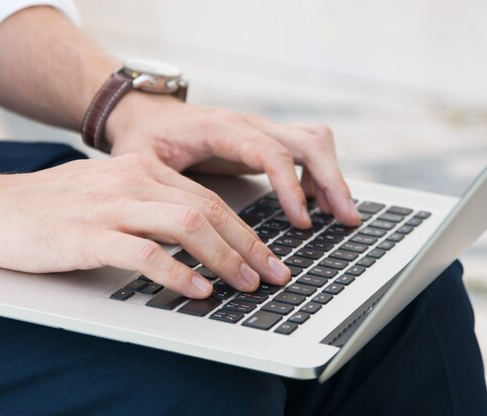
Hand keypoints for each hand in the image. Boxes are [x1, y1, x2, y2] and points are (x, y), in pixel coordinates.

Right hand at [0, 155, 290, 297]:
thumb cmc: (49, 208)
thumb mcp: (107, 193)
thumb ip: (148, 205)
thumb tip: (194, 236)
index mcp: (141, 168)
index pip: (207, 197)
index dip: (244, 229)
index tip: (267, 256)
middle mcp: (132, 180)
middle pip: (207, 210)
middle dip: (248, 246)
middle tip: (273, 275)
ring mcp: (111, 205)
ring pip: (186, 226)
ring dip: (224, 258)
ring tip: (246, 284)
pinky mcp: (89, 234)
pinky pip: (146, 253)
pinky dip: (178, 273)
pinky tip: (198, 290)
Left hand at [105, 93, 359, 228]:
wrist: (145, 115)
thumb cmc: (144, 139)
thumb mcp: (141, 163)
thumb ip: (162, 190)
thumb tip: (182, 230)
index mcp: (221, 129)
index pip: (270, 152)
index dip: (291, 187)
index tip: (302, 221)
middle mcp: (248, 124)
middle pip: (308, 140)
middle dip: (332, 180)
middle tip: (345, 219)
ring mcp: (258, 130)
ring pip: (313, 141)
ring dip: (332, 175)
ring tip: (339, 215)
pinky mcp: (262, 140)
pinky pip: (304, 149)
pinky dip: (318, 174)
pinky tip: (315, 203)